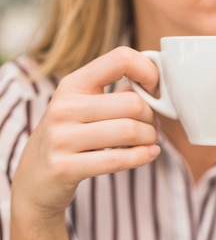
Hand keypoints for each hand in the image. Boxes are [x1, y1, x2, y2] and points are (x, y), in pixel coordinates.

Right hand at [12, 47, 160, 217]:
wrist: (34, 180)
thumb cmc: (71, 136)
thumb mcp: (86, 106)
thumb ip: (120, 92)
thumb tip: (158, 80)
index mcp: (73, 84)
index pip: (121, 58)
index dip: (148, 72)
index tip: (155, 90)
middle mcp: (64, 107)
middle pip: (133, 102)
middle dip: (152, 116)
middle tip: (153, 124)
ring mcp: (61, 138)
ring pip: (129, 130)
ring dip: (150, 137)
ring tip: (149, 140)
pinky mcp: (64, 168)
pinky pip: (118, 159)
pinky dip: (142, 156)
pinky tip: (149, 154)